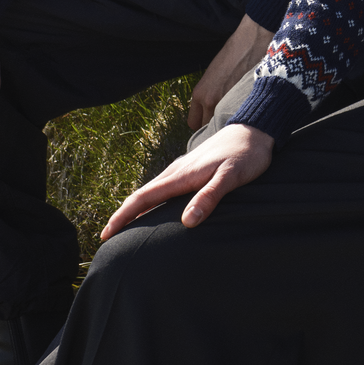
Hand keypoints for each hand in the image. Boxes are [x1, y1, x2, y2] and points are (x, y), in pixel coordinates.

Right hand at [101, 123, 274, 238]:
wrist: (257, 128)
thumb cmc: (247, 155)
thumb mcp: (231, 177)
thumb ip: (209, 197)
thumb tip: (186, 222)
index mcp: (182, 175)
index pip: (144, 198)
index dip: (123, 217)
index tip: (106, 234)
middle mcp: (178, 170)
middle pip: (142, 194)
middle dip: (123, 215)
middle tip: (108, 236)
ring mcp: (184, 167)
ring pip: (152, 189)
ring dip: (136, 207)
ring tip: (125, 226)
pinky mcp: (192, 167)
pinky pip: (164, 186)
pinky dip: (152, 199)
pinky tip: (156, 207)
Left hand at [188, 14, 272, 128]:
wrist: (253, 38)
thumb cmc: (235, 51)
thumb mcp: (214, 73)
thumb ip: (210, 92)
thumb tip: (213, 108)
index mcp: (200, 94)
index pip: (193, 123)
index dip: (203, 123)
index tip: (211, 121)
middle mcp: (209, 101)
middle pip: (206, 128)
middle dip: (215, 126)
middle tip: (224, 120)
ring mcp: (226, 102)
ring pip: (223, 125)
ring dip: (229, 122)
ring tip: (238, 116)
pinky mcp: (244, 100)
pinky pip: (239, 117)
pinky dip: (242, 115)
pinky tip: (249, 108)